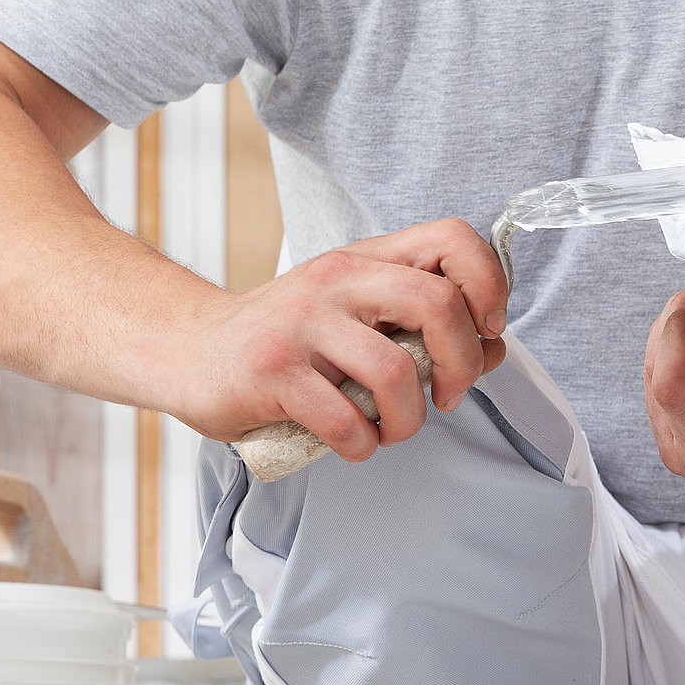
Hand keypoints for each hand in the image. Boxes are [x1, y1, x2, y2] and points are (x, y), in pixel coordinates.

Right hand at [171, 219, 508, 459]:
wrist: (190, 351)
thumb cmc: (288, 341)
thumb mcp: (357, 315)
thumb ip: (422, 326)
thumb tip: (494, 346)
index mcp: (367, 261)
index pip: (452, 238)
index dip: (488, 283)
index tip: (486, 330)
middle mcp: (337, 280)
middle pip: (437, 304)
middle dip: (462, 364)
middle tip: (446, 395)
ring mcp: (302, 323)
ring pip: (395, 372)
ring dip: (408, 420)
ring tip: (390, 429)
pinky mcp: (272, 372)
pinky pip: (346, 421)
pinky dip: (363, 445)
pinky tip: (352, 442)